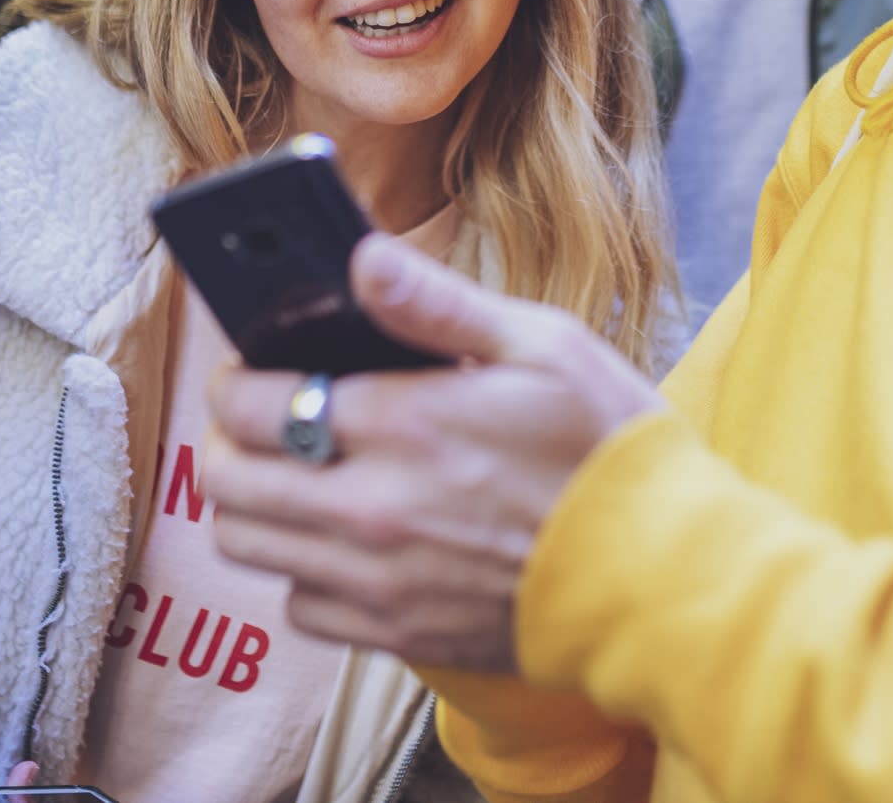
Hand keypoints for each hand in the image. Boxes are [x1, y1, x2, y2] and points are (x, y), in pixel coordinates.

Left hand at [204, 232, 662, 670]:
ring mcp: (379, 581)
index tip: (249, 365)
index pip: (251, 402)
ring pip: (246, 544)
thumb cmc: (608, 450)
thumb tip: (359, 257)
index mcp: (402, 423)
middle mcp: (372, 509)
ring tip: (289, 471)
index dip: (235, 377)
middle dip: (227, 438)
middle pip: (226, 478)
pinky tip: (340, 536)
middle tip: (259, 415)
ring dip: (250, 502)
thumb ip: (436, 302)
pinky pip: (298, 607)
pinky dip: (301, 570)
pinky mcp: (398, 635)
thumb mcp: (541, 346)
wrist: (667, 582)